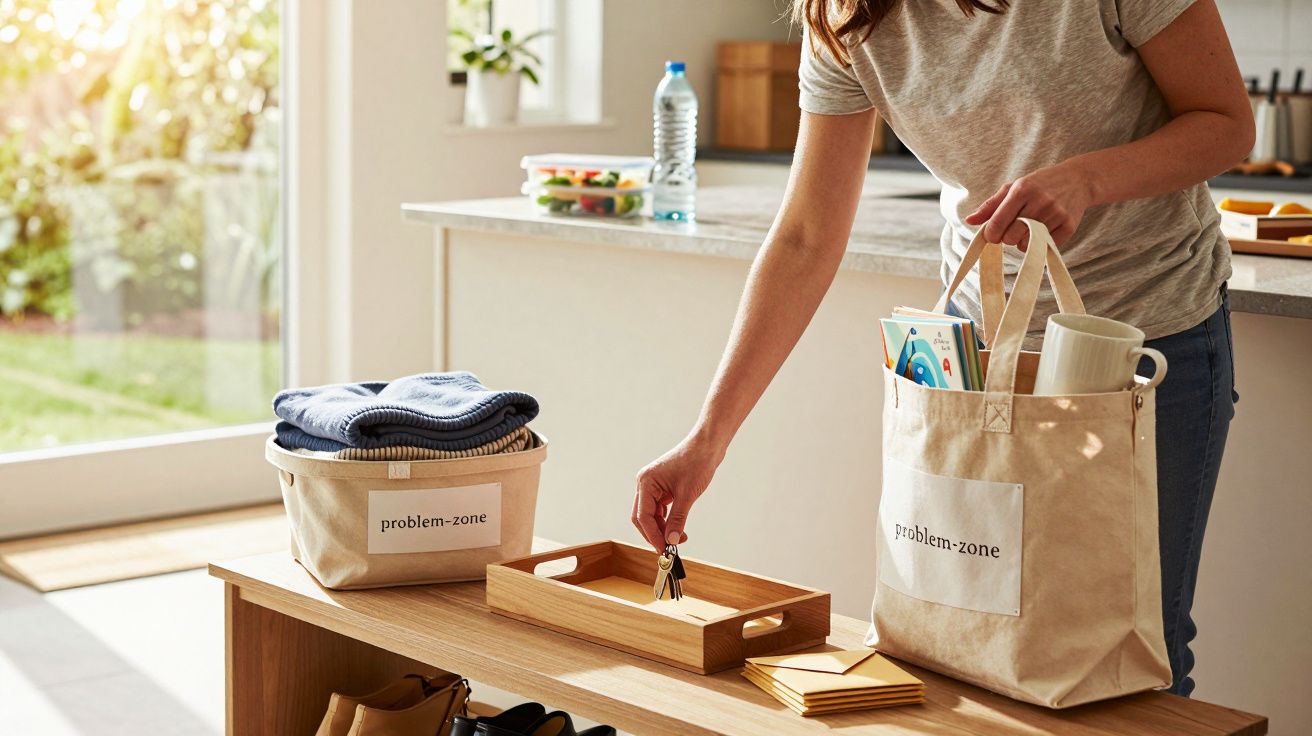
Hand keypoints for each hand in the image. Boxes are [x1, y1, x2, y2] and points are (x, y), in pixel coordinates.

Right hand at [631, 434, 724, 550]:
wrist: (708, 446)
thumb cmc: (697, 462)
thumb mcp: (687, 495)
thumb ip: (677, 520)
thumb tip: (672, 540)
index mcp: (646, 482)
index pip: (643, 516)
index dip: (652, 536)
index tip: (663, 550)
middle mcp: (645, 484)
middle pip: (643, 517)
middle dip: (654, 534)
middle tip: (668, 548)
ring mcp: (653, 485)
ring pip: (651, 515)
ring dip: (662, 528)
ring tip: (678, 538)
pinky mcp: (662, 487)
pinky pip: (660, 509)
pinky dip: (667, 520)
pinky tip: (678, 527)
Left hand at [964, 161, 1095, 249]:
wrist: (1079, 179)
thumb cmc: (1040, 184)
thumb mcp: (1014, 187)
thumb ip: (990, 206)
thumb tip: (969, 221)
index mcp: (1022, 190)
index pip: (997, 222)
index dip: (990, 234)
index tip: (992, 235)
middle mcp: (1039, 201)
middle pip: (1010, 237)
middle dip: (1007, 237)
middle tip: (1013, 228)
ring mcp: (1056, 213)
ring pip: (1026, 245)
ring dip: (1022, 241)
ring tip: (1029, 228)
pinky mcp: (1069, 225)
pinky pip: (1044, 247)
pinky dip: (1039, 244)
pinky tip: (1042, 231)